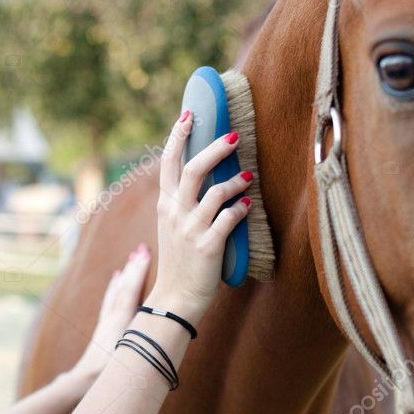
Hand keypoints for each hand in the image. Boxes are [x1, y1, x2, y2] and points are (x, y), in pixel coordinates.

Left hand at [69, 243, 151, 380]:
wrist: (82, 381)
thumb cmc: (104, 375)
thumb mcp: (124, 364)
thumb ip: (135, 351)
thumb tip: (149, 339)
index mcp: (119, 324)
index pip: (130, 292)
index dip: (138, 273)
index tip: (145, 254)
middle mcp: (112, 318)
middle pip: (124, 287)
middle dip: (134, 268)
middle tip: (142, 249)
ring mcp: (107, 322)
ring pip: (117, 292)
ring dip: (125, 275)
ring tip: (131, 261)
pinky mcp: (104, 327)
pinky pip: (111, 300)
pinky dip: (115, 287)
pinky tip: (115, 280)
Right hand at [147, 109, 252, 324]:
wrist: (176, 298)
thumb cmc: (181, 260)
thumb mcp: (173, 226)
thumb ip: (182, 202)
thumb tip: (203, 176)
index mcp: (165, 205)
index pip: (169, 163)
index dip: (178, 136)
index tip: (189, 115)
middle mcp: (175, 213)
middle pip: (193, 169)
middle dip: (215, 148)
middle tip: (234, 135)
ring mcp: (190, 229)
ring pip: (215, 192)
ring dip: (236, 180)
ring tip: (248, 176)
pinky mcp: (207, 245)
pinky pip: (229, 218)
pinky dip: (241, 208)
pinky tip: (249, 204)